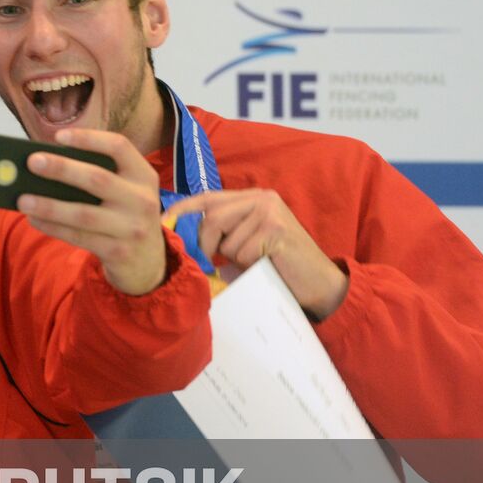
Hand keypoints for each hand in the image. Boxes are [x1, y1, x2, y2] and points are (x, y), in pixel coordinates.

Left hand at [18, 128, 166, 295]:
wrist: (148, 262)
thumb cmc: (124, 215)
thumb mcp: (125, 192)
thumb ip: (97, 176)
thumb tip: (46, 165)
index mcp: (143, 175)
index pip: (119, 147)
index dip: (89, 138)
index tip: (59, 136)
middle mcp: (142, 199)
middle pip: (97, 179)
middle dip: (62, 169)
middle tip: (33, 162)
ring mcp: (132, 228)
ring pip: (83, 214)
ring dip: (49, 205)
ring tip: (22, 199)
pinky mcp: (118, 251)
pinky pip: (78, 237)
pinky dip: (53, 227)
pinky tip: (34, 219)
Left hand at [163, 189, 347, 318]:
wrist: (318, 284)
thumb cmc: (276, 265)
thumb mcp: (244, 242)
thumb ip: (220, 234)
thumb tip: (179, 236)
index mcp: (251, 197)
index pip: (207, 197)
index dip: (182, 210)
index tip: (163, 224)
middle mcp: (261, 198)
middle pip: (211, 217)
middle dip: (204, 244)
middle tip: (211, 261)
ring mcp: (270, 212)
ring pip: (225, 237)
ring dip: (231, 257)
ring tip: (251, 261)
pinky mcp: (276, 230)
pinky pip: (241, 251)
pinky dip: (246, 265)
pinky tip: (264, 264)